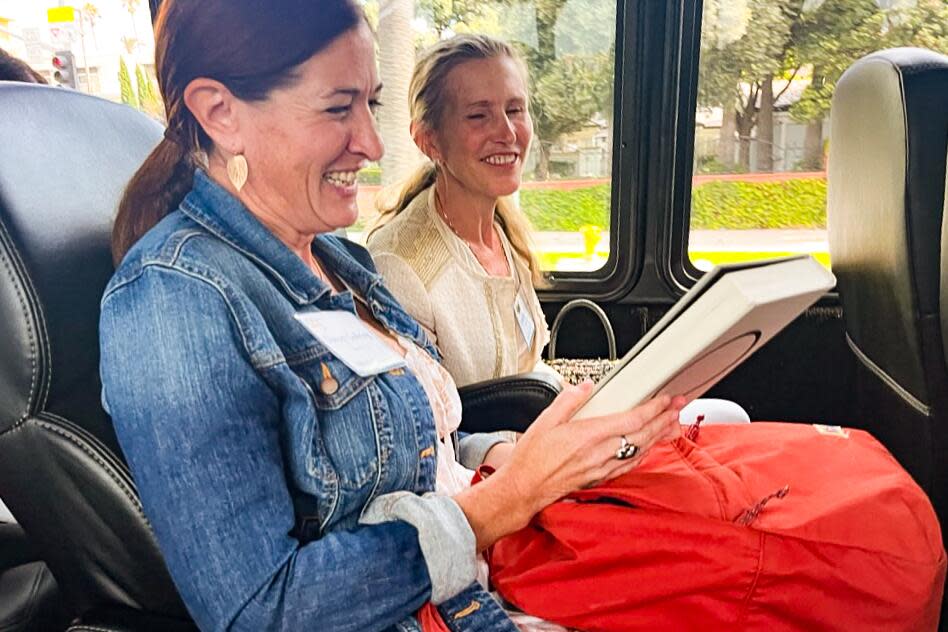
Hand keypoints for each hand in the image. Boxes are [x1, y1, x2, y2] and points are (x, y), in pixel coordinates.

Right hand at [454, 383, 683, 549]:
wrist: (523, 490)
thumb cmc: (530, 459)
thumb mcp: (544, 421)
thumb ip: (568, 401)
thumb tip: (586, 387)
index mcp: (589, 436)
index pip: (632, 420)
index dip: (654, 408)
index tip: (666, 399)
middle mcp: (600, 454)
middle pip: (643, 435)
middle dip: (664, 419)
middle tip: (679, 407)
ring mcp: (602, 468)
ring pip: (640, 450)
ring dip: (659, 436)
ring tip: (673, 425)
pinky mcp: (599, 478)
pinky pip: (629, 464)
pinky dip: (644, 453)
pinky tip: (649, 448)